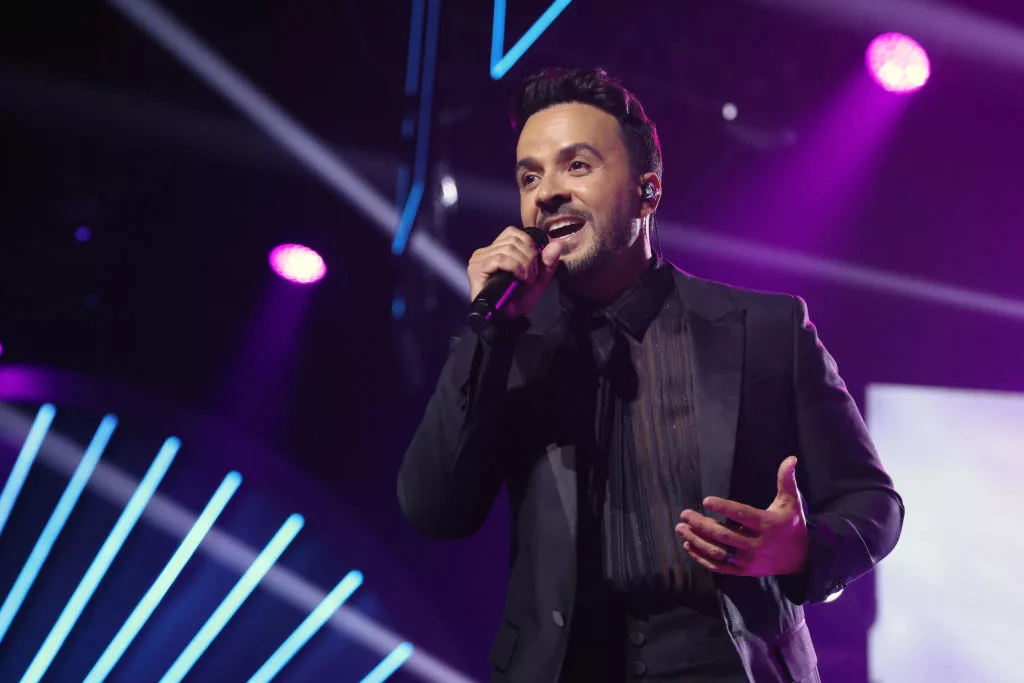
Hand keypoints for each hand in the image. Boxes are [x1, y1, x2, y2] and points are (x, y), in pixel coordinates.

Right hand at [467, 227, 563, 319]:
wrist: (507, 320)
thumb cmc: (519, 300)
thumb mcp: (538, 279)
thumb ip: (548, 262)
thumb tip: (557, 244)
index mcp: (496, 249)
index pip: (512, 232)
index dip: (529, 245)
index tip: (535, 266)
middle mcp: (485, 252)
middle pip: (512, 240)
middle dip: (529, 257)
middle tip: (532, 276)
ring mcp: (479, 259)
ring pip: (508, 249)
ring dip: (524, 264)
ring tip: (526, 279)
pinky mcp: (476, 269)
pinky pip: (500, 259)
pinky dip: (515, 267)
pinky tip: (520, 278)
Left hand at [675, 456, 808, 576]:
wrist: (801, 559)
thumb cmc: (792, 525)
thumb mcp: (791, 502)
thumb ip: (786, 480)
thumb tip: (791, 458)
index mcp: (768, 525)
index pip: (743, 515)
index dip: (724, 508)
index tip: (706, 500)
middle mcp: (757, 544)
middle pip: (725, 535)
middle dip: (702, 525)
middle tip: (685, 514)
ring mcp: (749, 560)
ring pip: (719, 552)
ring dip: (697, 541)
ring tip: (681, 528)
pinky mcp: (743, 571)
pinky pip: (720, 567)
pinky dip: (702, 558)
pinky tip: (689, 546)